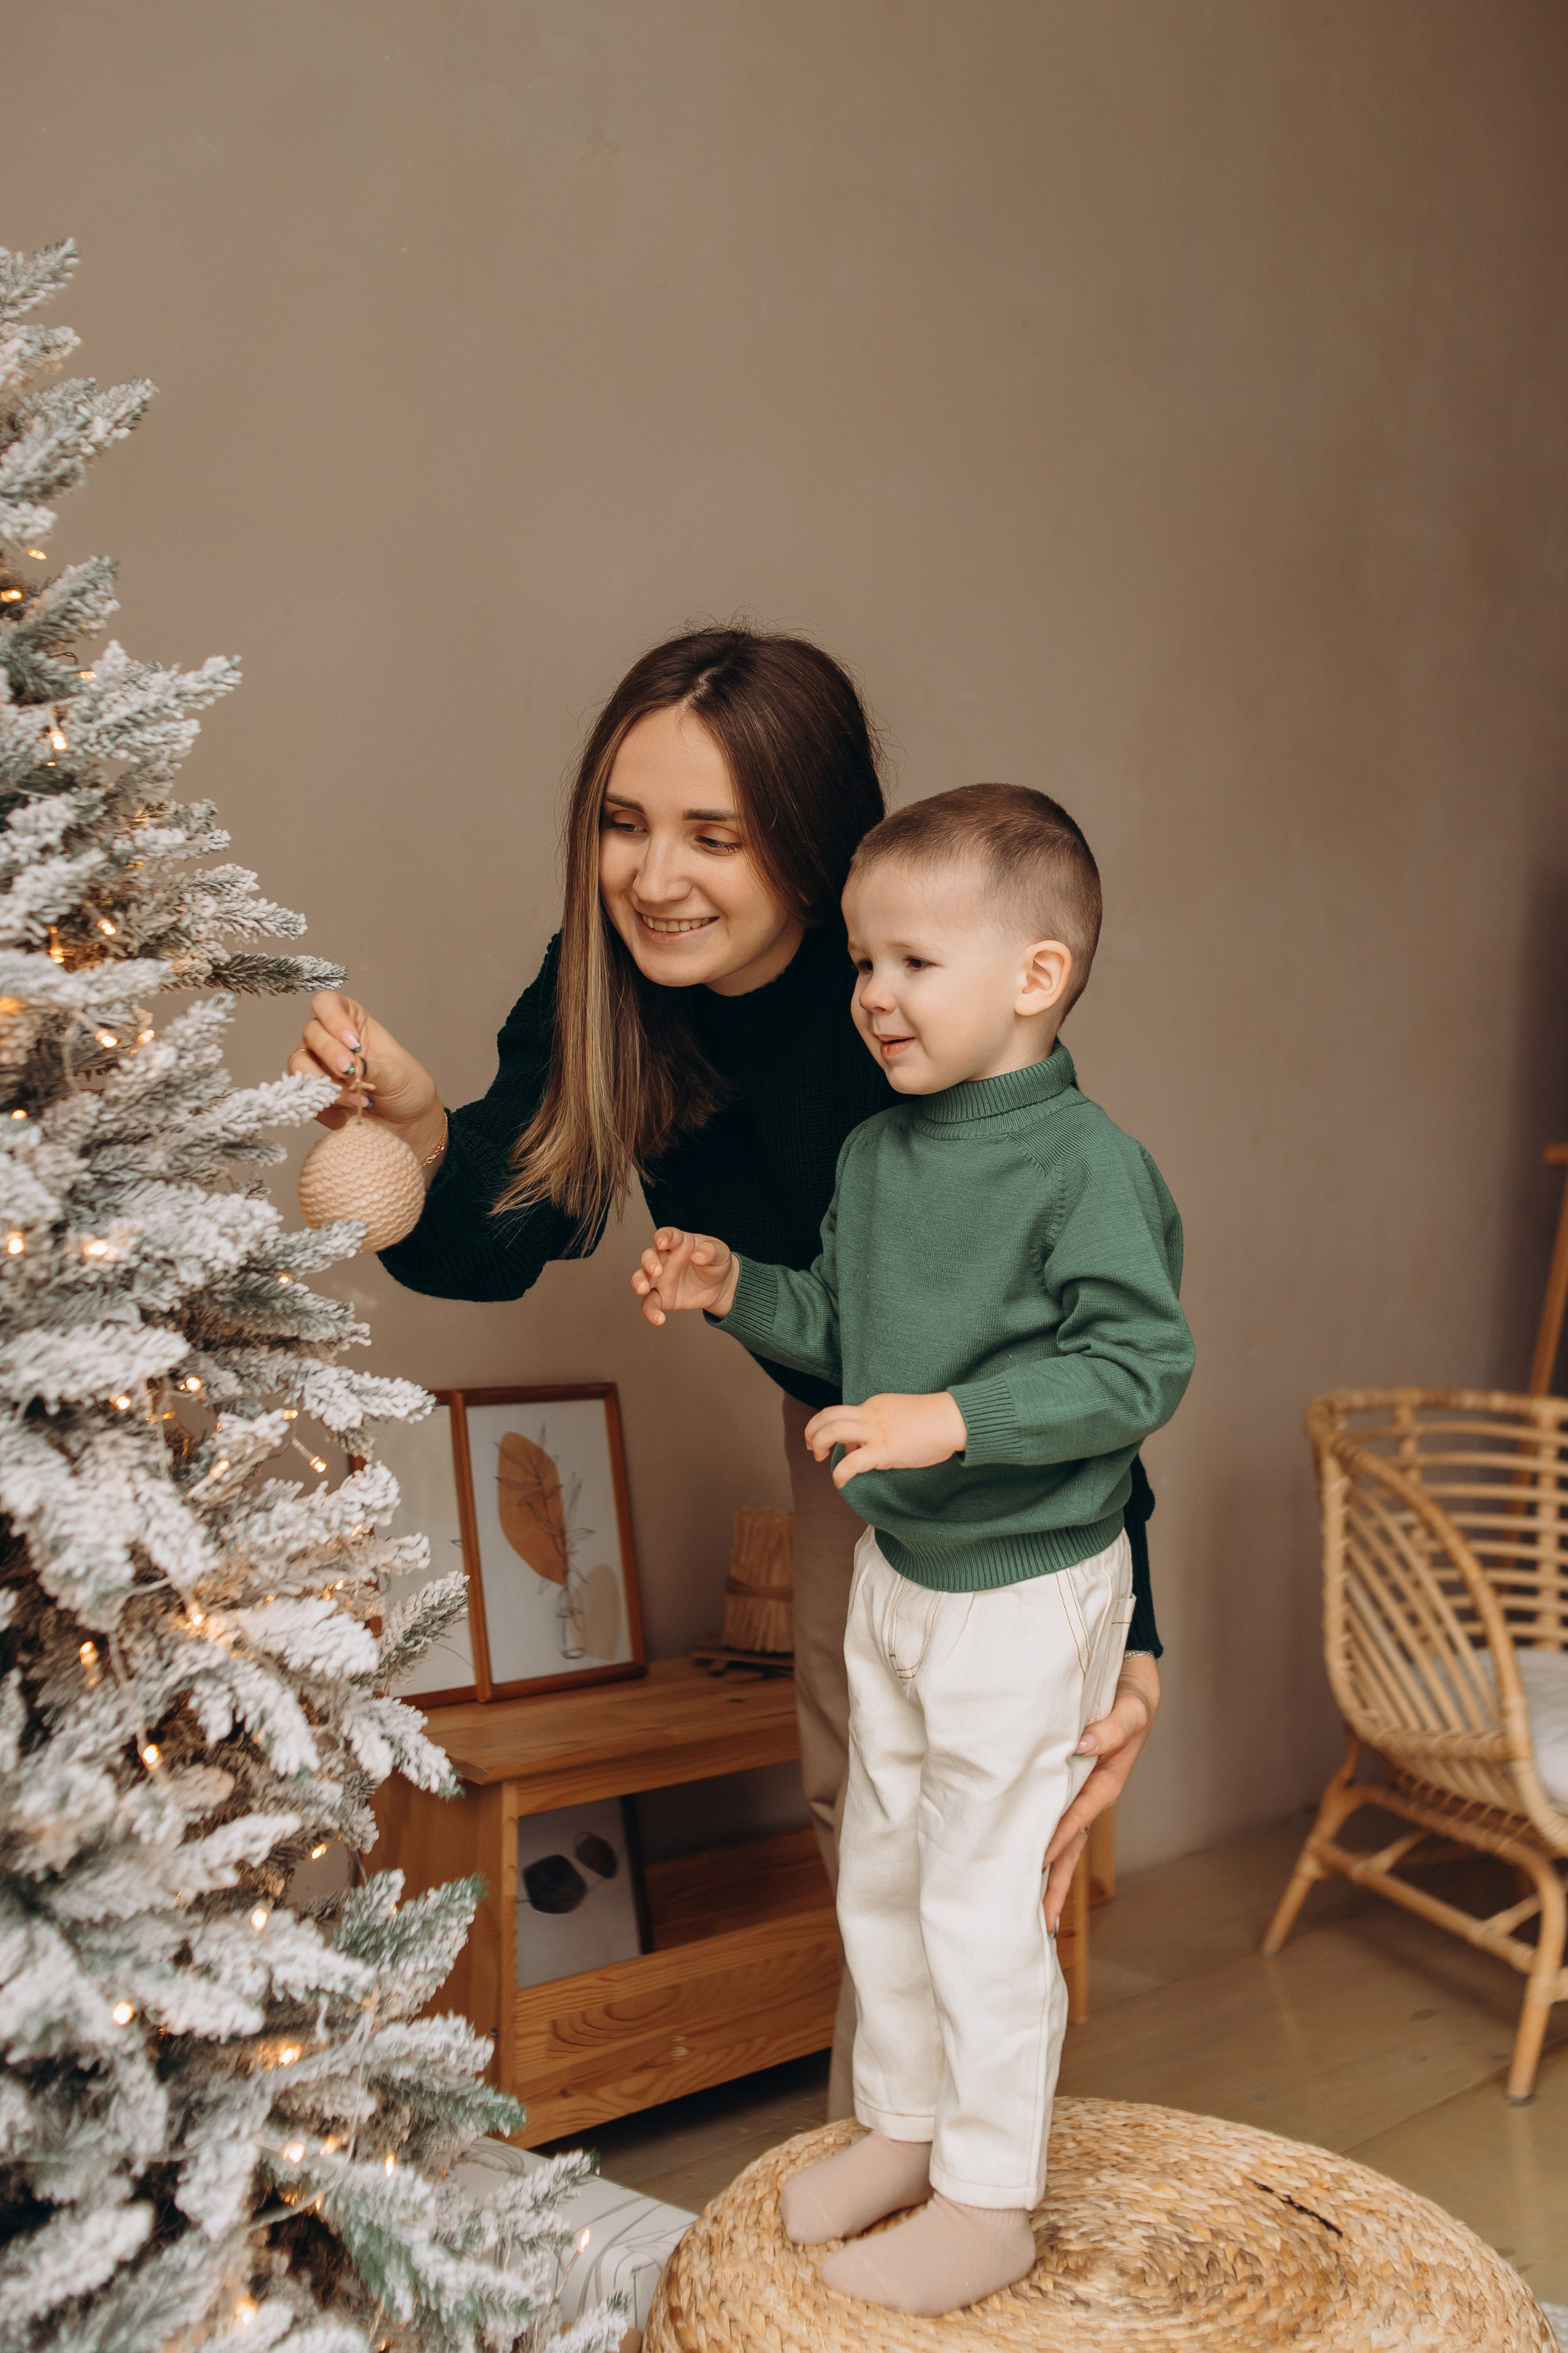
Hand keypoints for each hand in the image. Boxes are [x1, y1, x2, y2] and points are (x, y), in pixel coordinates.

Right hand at [287, 993, 445, 1159]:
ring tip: (354, 1099)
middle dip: (330, 1054)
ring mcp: (319, 1066)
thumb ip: (373, 1068)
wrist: (408, 1123)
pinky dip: (325, 1107)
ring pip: (299, 1063)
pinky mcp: (314, 1092)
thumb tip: (352, 1066)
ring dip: (324, 1082)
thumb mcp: (397, 1074)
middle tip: (351, 1073)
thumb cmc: (406, 1088)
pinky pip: (303, 1095)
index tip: (354, 1043)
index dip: (333, 1019)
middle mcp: (330, 1040)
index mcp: (353, 1023)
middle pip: (311, 1032)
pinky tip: (347, 1116)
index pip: (327, 1004)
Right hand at [632, 1228, 738, 1323]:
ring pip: (641, 1278)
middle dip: (649, 1262)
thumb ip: (711, 1251)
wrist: (720, 1286)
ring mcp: (660, 1278)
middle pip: (649, 1256)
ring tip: (642, 1289)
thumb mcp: (720, 1253)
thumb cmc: (716, 1262)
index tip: (661, 1242)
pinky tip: (658, 1319)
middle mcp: (665, 1259)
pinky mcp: (662, 1297)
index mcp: (679, 1243)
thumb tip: (698, 1256)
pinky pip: (650, 1303)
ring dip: (639, 1282)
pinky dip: (650, 1311)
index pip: (667, 1235)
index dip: (662, 1237)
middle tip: (656, 1270)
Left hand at [802, 1392, 966, 1488]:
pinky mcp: (884, 1451)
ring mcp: (875, 1432)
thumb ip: (882, 1426)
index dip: (836, 1430)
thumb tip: (870, 1446)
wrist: (952, 1419)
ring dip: (818, 1444)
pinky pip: (852, 1462)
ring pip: (832, 1431)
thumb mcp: (901, 1415)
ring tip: (819, 1458)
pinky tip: (839, 1482)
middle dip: (812, 1431)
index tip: (844, 1446)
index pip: (843, 1414)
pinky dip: (839, 1472)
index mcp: (873, 1405)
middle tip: (811, 1447)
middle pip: (828, 1416)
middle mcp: (869, 1415)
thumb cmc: (933, 1421)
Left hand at [1041, 1651, 1159, 1933]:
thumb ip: (1111, 1728)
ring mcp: (1080, 1799)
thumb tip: (1084, 1743)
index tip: (1039, 1862)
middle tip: (1039, 1923)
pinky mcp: (1069, 1792)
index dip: (1059, 1837)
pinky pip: (1056, 1827)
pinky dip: (1046, 1853)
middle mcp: (1091, 1798)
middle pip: (1071, 1848)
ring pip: (1063, 1847)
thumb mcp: (1129, 1712)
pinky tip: (1028, 1873)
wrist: (1131, 1691)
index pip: (1077, 1816)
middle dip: (1056, 1885)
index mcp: (1106, 1783)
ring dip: (1050, 1880)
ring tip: (1032, 1917)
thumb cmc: (1130, 1702)